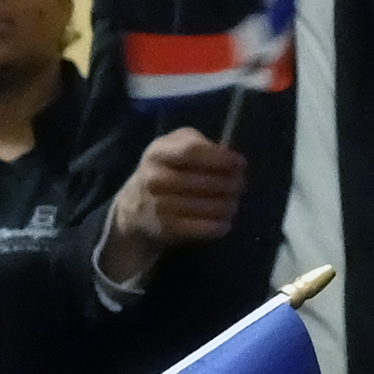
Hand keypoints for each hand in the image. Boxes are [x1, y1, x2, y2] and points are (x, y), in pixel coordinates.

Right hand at [99, 128, 246, 285]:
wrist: (132, 207)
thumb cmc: (163, 169)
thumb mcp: (173, 145)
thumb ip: (198, 143)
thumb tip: (229, 157)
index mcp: (157, 152)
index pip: (191, 152)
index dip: (220, 158)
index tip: (241, 163)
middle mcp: (154, 178)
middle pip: (203, 182)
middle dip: (229, 183)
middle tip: (241, 184)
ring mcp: (159, 206)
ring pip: (207, 207)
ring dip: (227, 205)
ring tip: (233, 202)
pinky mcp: (166, 229)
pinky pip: (203, 228)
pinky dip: (219, 225)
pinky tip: (225, 220)